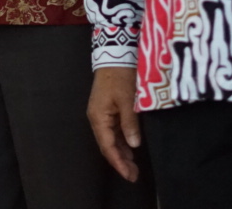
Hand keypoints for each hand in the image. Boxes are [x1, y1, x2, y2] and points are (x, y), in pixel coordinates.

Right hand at [87, 66, 142, 182]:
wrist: (114, 55)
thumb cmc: (120, 76)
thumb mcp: (127, 101)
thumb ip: (130, 124)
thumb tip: (133, 145)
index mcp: (98, 118)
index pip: (108, 147)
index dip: (118, 163)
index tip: (129, 175)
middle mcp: (97, 118)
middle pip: (107, 146)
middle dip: (120, 162)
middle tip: (134, 176)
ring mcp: (101, 114)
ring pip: (110, 139)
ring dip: (121, 153)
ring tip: (134, 166)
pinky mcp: (107, 109)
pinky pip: (113, 131)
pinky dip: (121, 142)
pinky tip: (130, 148)